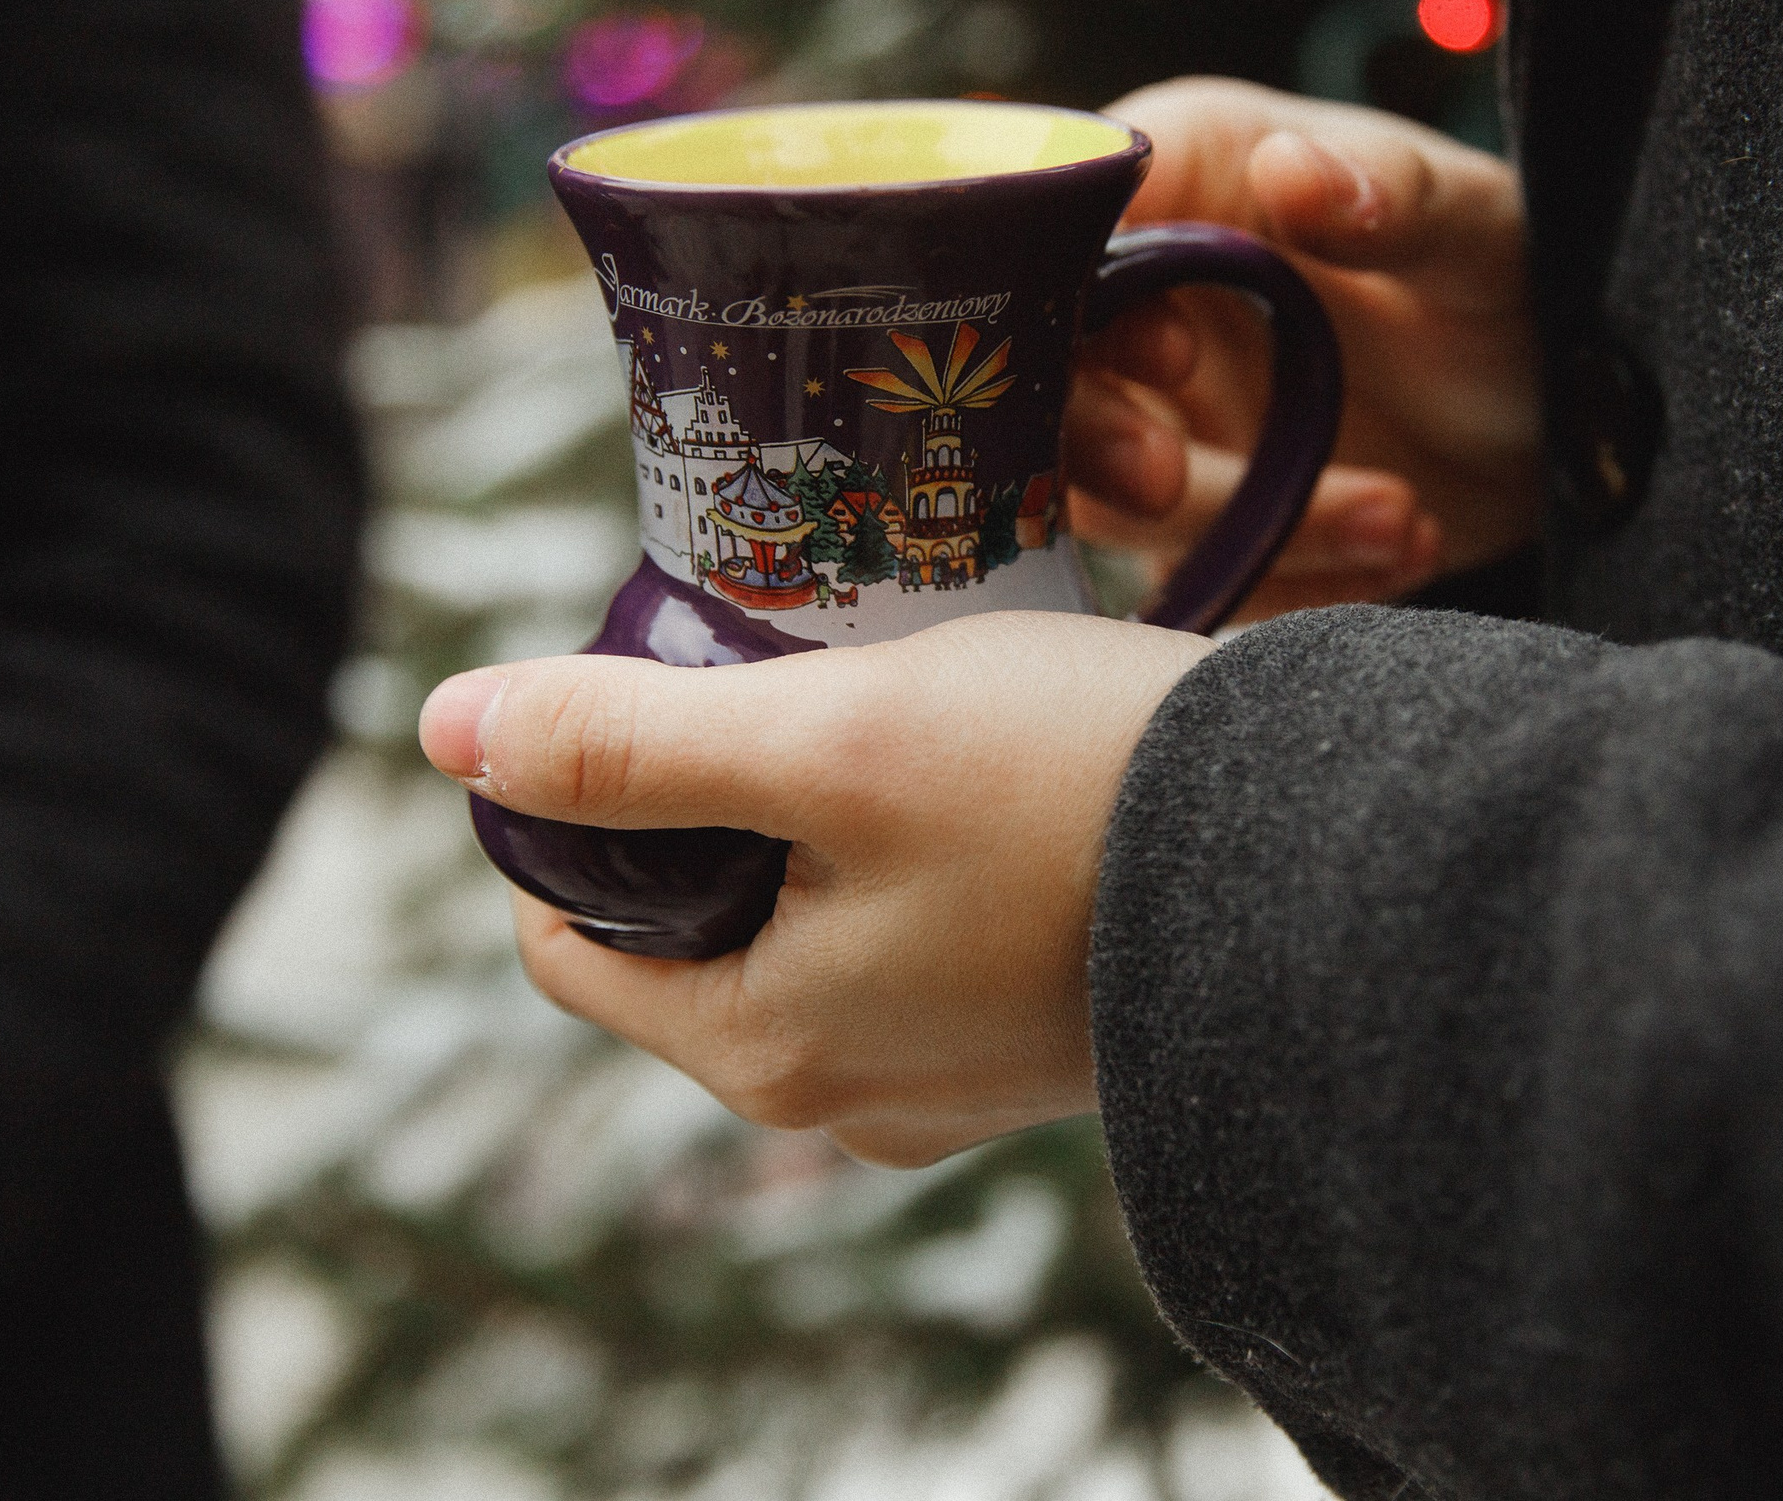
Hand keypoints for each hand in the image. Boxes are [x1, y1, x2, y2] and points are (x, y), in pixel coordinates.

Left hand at [419, 614, 1213, 1167]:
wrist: (1334, 857)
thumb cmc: (1079, 794)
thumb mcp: (832, 740)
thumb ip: (633, 737)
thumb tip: (447, 727)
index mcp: (770, 1050)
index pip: (565, 950)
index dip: (567, 815)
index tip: (637, 697)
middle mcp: (850, 1098)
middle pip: (689, 938)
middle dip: (702, 810)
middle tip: (774, 683)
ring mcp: (949, 1083)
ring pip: (806, 936)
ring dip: (813, 828)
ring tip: (883, 715)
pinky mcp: (1035, 1043)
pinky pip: (913, 947)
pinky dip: (908, 859)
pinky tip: (974, 775)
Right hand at [1068, 77, 1538, 618]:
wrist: (1574, 423)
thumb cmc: (1519, 285)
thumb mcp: (1481, 233)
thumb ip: (1392, 196)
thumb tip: (1293, 171)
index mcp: (1192, 179)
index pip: (1059, 224)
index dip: (1075, 300)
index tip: (1171, 355)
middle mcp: (1154, 296)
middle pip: (1042, 375)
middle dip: (1096, 442)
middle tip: (1173, 479)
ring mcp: (1169, 416)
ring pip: (1119, 501)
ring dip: (1250, 529)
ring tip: (1398, 517)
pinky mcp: (1203, 521)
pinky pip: (1199, 578)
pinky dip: (1296, 583)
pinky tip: (1402, 548)